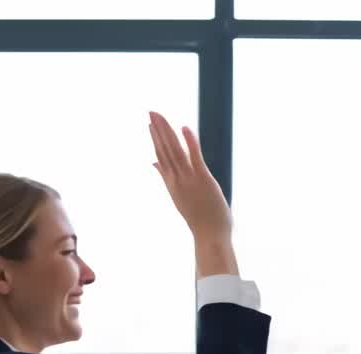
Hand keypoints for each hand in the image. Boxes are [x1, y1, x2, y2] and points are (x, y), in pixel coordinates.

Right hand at [148, 112, 231, 243]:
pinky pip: (194, 157)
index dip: (155, 139)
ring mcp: (188, 179)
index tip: (150, 123)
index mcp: (172, 183)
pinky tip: (184, 127)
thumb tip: (154, 164)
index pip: (161, 156)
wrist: (209, 235)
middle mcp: (176, 179)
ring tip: (159, 116)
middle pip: (164, 150)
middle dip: (158, 130)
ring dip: (167, 132)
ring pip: (174, 151)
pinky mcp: (203, 179)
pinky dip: (189, 142)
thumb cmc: (199, 218)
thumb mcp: (179, 196)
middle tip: (151, 111)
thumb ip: (166, 178)